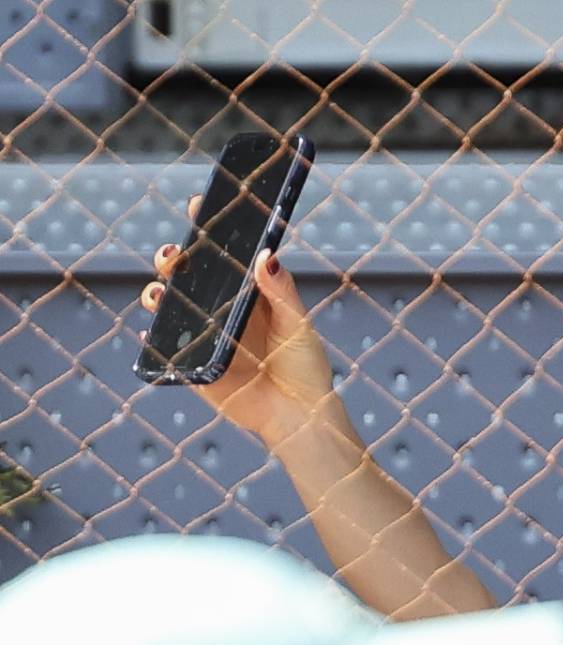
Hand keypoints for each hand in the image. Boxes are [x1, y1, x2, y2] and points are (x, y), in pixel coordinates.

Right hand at [139, 195, 343, 448]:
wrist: (300, 416)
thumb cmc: (305, 367)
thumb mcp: (297, 326)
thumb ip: (281, 292)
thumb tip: (266, 254)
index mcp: (248, 294)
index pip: (224, 255)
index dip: (207, 228)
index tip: (198, 204)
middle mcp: (222, 311)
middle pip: (188, 276)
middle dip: (173, 260)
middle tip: (174, 256)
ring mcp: (205, 336)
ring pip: (170, 307)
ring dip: (157, 294)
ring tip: (160, 293)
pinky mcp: (194, 365)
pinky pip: (166, 348)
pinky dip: (155, 337)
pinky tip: (152, 329)